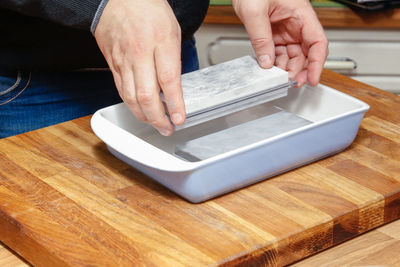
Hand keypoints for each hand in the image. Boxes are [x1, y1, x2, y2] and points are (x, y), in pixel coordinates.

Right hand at [94, 0, 184, 135]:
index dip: (175, 104)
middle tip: (167, 128)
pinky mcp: (112, 63)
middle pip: (147, 95)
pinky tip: (139, 110)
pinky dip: (131, 104)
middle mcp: (140, 52)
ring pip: (131, 97)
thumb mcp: (172, 30)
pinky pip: (121, 89)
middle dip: (158, 118)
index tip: (180, 118)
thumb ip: (173, 60)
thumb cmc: (148, 9)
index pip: (169, 80)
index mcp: (160, 41)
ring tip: (155, 124)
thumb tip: (174, 88)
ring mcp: (123, 59)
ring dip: (144, 116)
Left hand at [232, 0, 327, 86]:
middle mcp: (296, 23)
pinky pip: (278, 52)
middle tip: (289, 82)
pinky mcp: (274, 33)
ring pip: (292, 55)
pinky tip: (270, 69)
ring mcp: (285, 29)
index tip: (313, 79)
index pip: (317, 42)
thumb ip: (261, 38)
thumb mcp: (254, 11)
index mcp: (301, 14)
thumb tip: (266, 61)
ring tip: (277, 78)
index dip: (317, 63)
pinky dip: (275, 63)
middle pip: (306, 53)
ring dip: (286, 68)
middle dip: (300, 70)